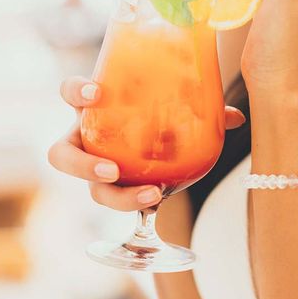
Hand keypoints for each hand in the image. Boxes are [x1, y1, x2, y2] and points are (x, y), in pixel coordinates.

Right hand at [48, 76, 246, 210]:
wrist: (148, 135)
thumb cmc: (151, 113)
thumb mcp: (169, 104)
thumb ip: (199, 107)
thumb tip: (235, 117)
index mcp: (94, 110)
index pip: (70, 93)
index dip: (76, 92)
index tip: (97, 93)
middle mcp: (87, 140)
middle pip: (62, 156)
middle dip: (81, 165)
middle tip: (112, 170)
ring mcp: (97, 167)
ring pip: (89, 189)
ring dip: (115, 196)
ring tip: (150, 195)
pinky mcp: (114, 188)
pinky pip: (118, 201)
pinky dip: (138, 206)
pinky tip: (160, 205)